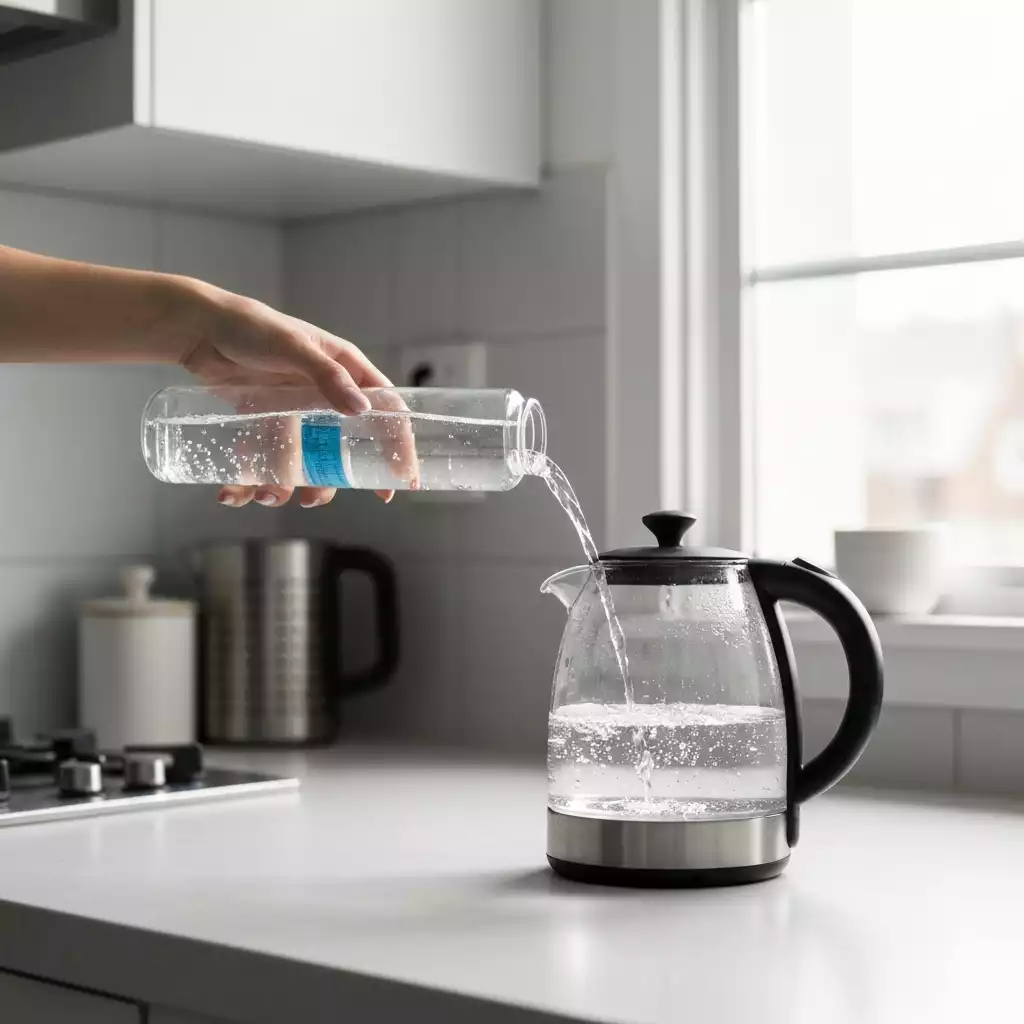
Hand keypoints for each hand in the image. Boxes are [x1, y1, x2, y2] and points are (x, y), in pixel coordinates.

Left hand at [179, 285, 395, 506]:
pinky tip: (233, 493)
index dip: (398, 445)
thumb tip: (363, 410)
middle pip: (341, 447)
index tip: (404, 479)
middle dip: (329, 480)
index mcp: (344, 370)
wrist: (195, 328)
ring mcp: (292, 411)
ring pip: (301, 461)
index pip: (385, 410)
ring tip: (266, 495)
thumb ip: (328, 376)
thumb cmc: (248, 326)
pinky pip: (263, 458)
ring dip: (285, 486)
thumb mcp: (292, 346)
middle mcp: (323, 395)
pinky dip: (248, 481)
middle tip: (317, 499)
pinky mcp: (261, 422)